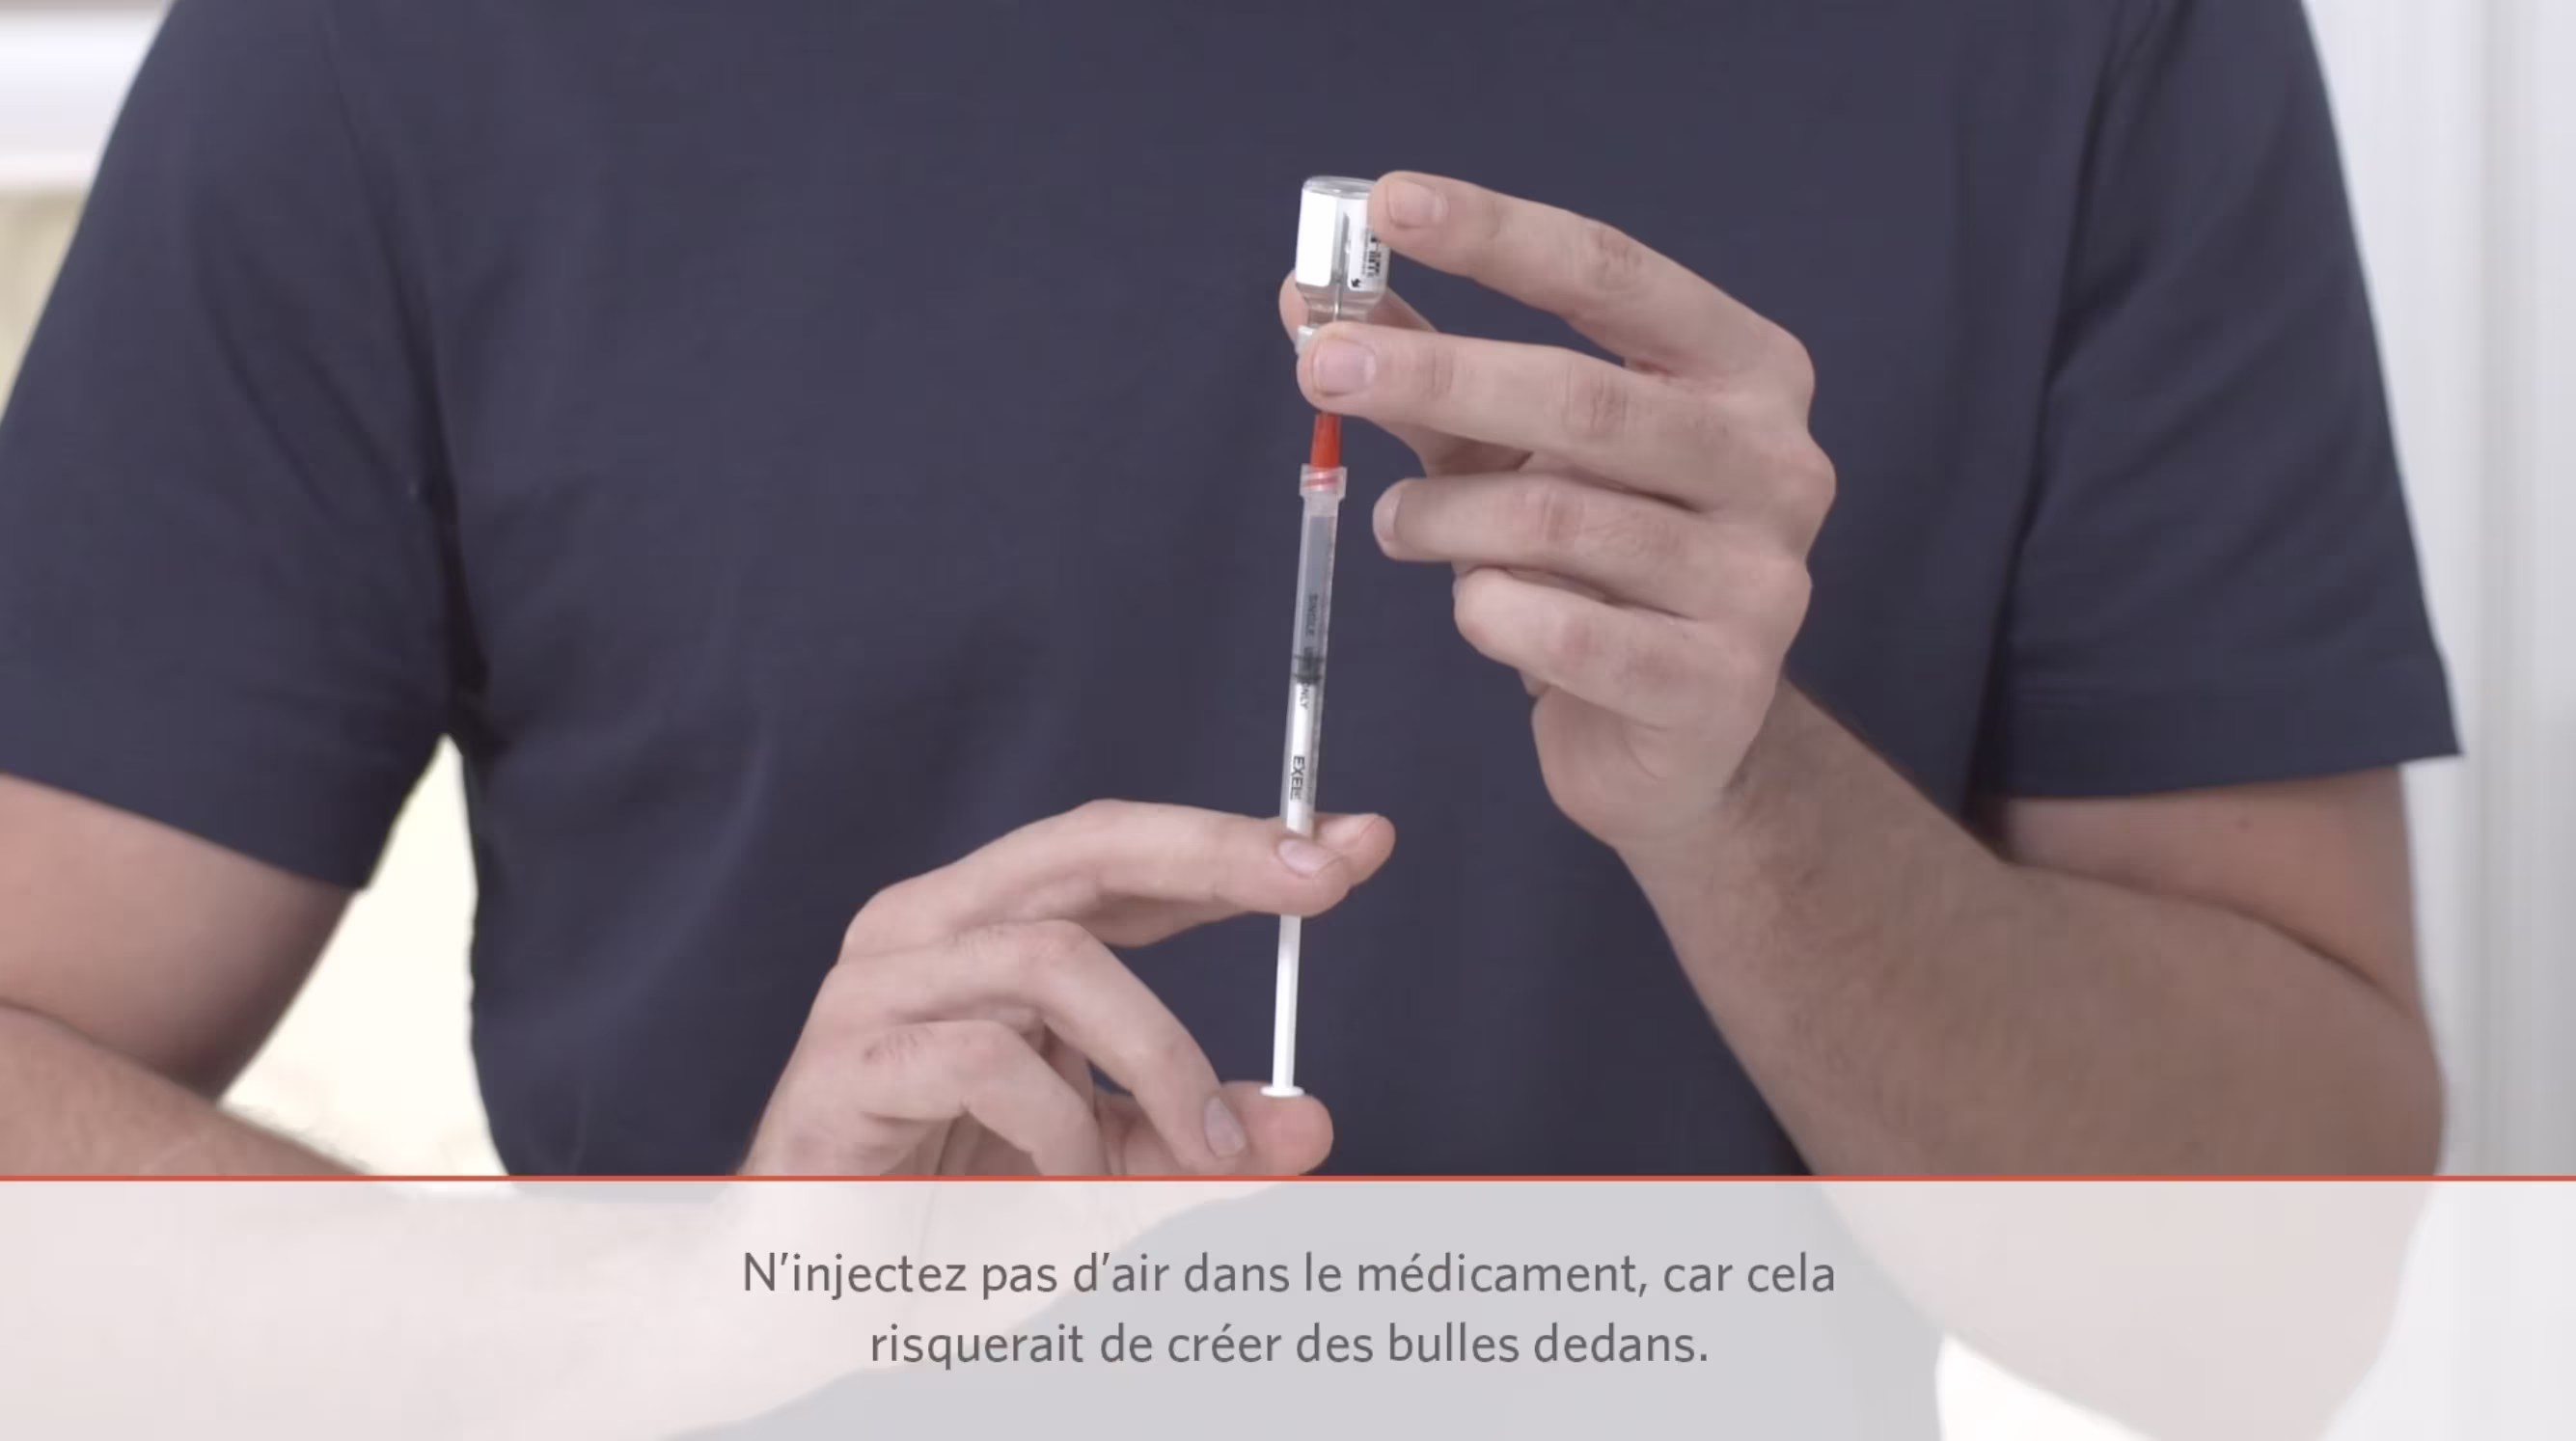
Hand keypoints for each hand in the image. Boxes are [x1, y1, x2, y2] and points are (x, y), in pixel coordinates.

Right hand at [741, 801, 1394, 1175]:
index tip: (1360, 842)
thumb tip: (1308, 1123)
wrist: (800, 1297)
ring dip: (1157, 1057)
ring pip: (1055, 961)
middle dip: (1218, 853)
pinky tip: (1066, 1177)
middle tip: (1322, 880)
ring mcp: (878, 986)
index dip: (1239, 842)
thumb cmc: (940, 1212)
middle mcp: (930, 926)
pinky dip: (1058, 1126)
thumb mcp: (1102, 1168)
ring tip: (1200, 1147)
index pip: (1126, 855)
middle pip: (1088, 843)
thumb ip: (1192, 1140)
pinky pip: (987, 1060)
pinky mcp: (848, 1063)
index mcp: (989, 927)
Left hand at [1280, 172, 1833, 852]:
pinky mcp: (1718, 686)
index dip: (1498, 235)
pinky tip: (1479, 609)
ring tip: (1398, 524)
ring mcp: (1761, 580)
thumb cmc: (1596, 568)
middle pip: (1586, 397)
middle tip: (1322, 367)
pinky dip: (1487, 612)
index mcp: (1747, 372)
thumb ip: (1432, 375)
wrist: (1673, 740)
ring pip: (1558, 521)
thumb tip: (1306, 298)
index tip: (1388, 202)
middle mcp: (1777, 463)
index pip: (1615, 276)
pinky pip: (1560, 631)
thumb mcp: (1518, 453)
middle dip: (1439, 374)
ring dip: (1442, 518)